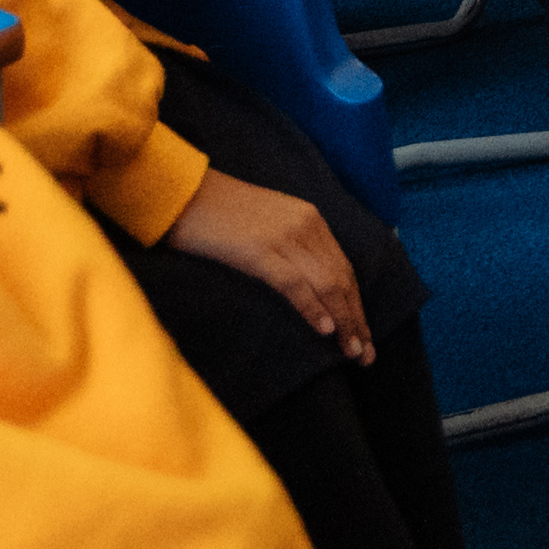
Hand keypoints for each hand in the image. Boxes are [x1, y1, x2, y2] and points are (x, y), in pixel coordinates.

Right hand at [164, 174, 371, 362]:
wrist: (183, 192)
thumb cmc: (218, 212)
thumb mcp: (267, 222)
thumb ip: (291, 245)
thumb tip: (309, 285)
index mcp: (309, 218)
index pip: (343, 267)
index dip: (356, 303)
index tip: (363, 334)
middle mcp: (304, 225)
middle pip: (341, 279)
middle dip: (356, 319)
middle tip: (366, 356)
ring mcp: (283, 237)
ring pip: (326, 284)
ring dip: (343, 322)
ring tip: (352, 353)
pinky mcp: (259, 251)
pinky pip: (294, 284)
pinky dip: (312, 307)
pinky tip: (324, 330)